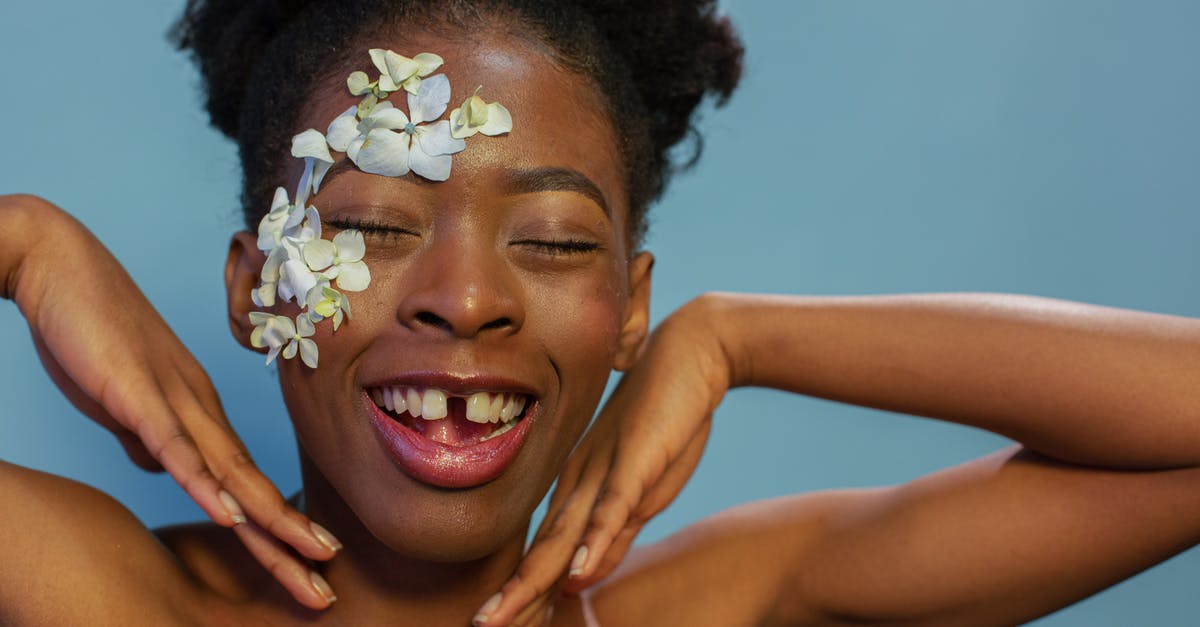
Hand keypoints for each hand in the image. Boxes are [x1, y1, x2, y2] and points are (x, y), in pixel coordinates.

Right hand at [2, 195, 341, 608]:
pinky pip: (175, 446)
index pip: (246, 483)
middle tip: (326, 592)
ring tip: (309, 563)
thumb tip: (164, 470)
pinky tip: (231, 516)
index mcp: (198, 414)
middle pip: (254, 489)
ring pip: (231, 474)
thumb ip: (148, 436)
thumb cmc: (91, 332)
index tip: (311, 565)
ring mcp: (173, 401)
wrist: (62, 265)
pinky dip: (203, 483)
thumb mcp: (124, 399)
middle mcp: (200, 410)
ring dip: (269, 523)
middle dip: (291, 543)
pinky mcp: (137, 394)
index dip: (279, 528)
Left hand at [476, 297, 731, 624]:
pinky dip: (593, 543)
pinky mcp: (637, 460)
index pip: (544, 551)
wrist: (689, 353)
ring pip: (563, 537)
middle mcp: (581, 483)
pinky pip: (612, 506)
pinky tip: (576, 573)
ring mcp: (605, 472)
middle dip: (512, 596)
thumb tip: (580, 576)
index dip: (520, 590)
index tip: (496, 621)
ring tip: (502, 616)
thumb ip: (613, 529)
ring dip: (532, 581)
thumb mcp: (640, 487)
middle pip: (541, 551)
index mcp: (578, 488)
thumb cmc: (664, 419)